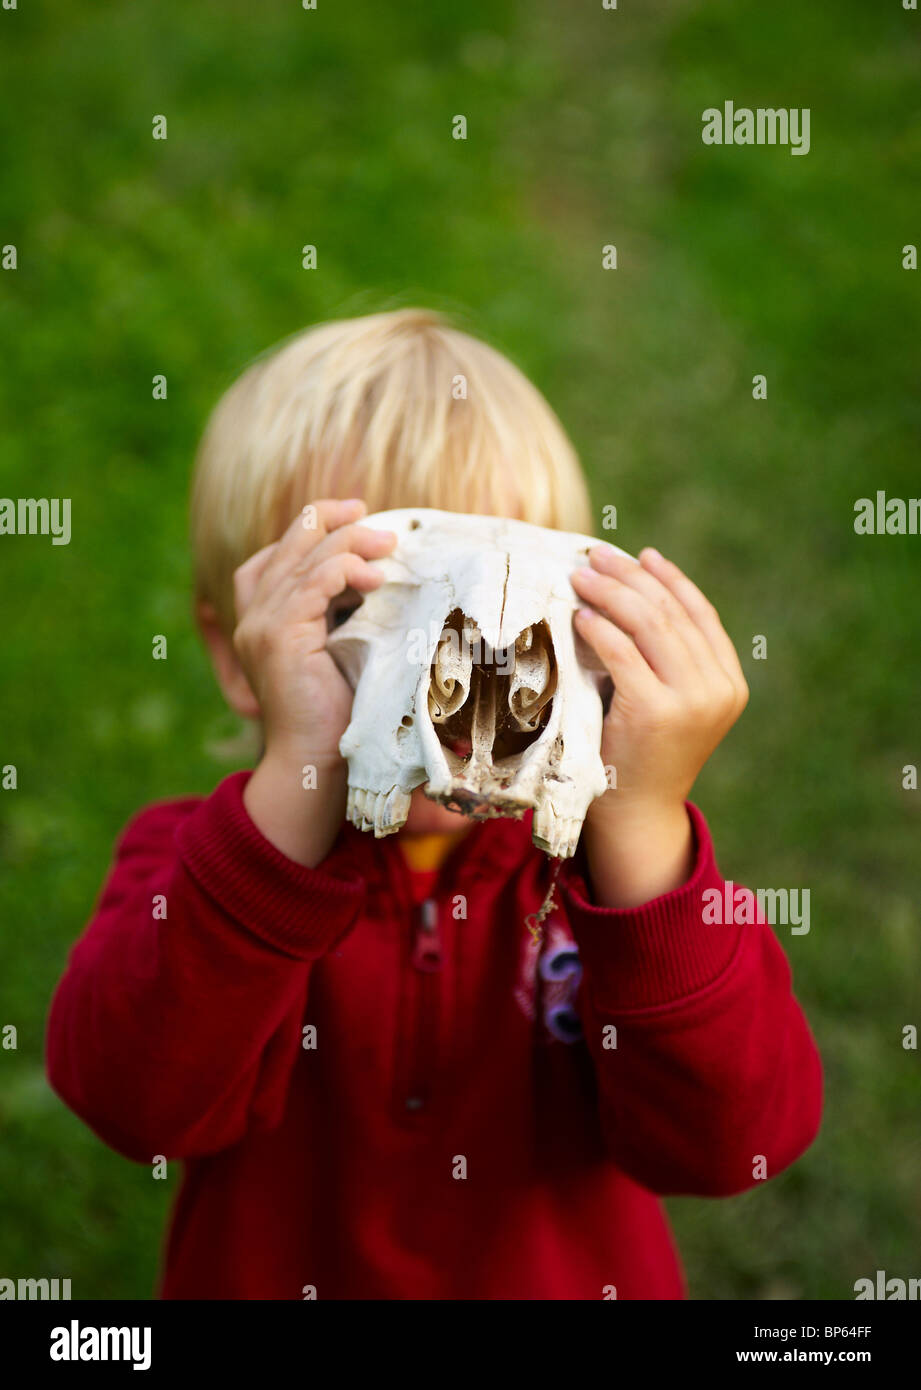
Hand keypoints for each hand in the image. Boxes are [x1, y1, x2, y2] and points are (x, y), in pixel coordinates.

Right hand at [234, 498, 395, 865]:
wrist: (315, 761)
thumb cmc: (336, 713)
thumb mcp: (338, 650)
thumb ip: (340, 614)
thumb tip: (376, 575)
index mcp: (260, 618)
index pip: (275, 555)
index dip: (312, 528)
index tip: (356, 518)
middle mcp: (252, 616)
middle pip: (288, 545)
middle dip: (331, 520)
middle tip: (375, 519)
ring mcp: (260, 624)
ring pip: (304, 557)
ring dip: (351, 543)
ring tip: (388, 546)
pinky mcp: (277, 636)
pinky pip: (313, 581)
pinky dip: (346, 569)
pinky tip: (375, 578)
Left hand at [570, 546, 748, 906]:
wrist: (636, 813)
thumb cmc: (642, 753)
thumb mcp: (670, 701)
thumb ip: (668, 659)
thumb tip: (634, 593)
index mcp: (730, 683)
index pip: (701, 614)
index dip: (670, 578)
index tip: (640, 555)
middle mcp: (719, 689)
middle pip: (671, 614)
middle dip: (631, 578)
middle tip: (595, 557)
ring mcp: (691, 701)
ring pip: (649, 626)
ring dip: (611, 594)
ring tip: (581, 576)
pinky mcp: (655, 712)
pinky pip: (623, 654)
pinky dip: (600, 629)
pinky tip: (580, 616)